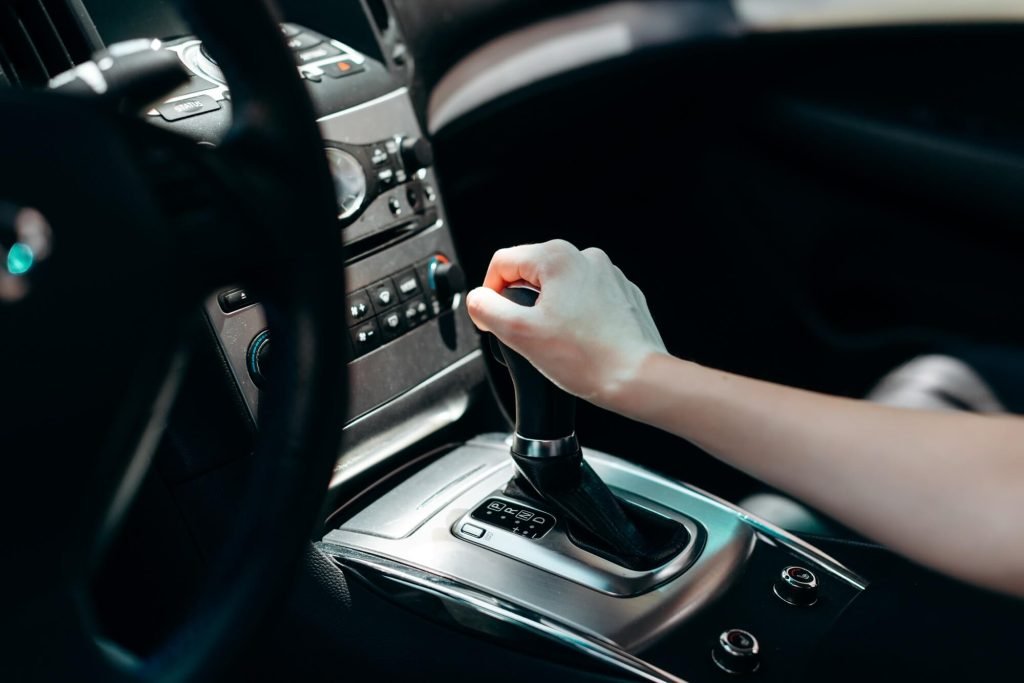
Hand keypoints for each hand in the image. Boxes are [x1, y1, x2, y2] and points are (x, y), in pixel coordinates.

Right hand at [466, 240, 666, 407]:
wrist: (637, 378)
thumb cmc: (588, 358)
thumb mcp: (520, 334)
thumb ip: (487, 309)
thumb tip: (478, 300)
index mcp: (557, 258)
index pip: (502, 262)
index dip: (489, 294)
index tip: (493, 320)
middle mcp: (586, 258)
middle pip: (530, 273)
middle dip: (521, 303)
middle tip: (527, 336)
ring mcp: (607, 275)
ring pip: (558, 287)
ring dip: (548, 310)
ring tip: (557, 341)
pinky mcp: (621, 294)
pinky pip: (584, 298)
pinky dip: (575, 316)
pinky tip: (579, 341)